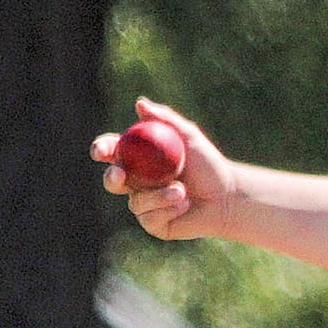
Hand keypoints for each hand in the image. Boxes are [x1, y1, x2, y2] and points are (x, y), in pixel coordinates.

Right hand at [91, 98, 236, 240]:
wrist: (225, 196)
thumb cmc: (208, 164)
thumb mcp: (189, 137)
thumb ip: (165, 119)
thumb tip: (140, 104)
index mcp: (138, 158)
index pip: (112, 152)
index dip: (102, 149)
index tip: (102, 150)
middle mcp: (136, 182)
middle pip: (112, 180)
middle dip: (112, 178)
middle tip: (120, 175)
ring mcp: (143, 204)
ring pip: (135, 202)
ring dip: (157, 196)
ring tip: (182, 191)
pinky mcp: (153, 223)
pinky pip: (148, 218)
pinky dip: (167, 209)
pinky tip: (184, 204)